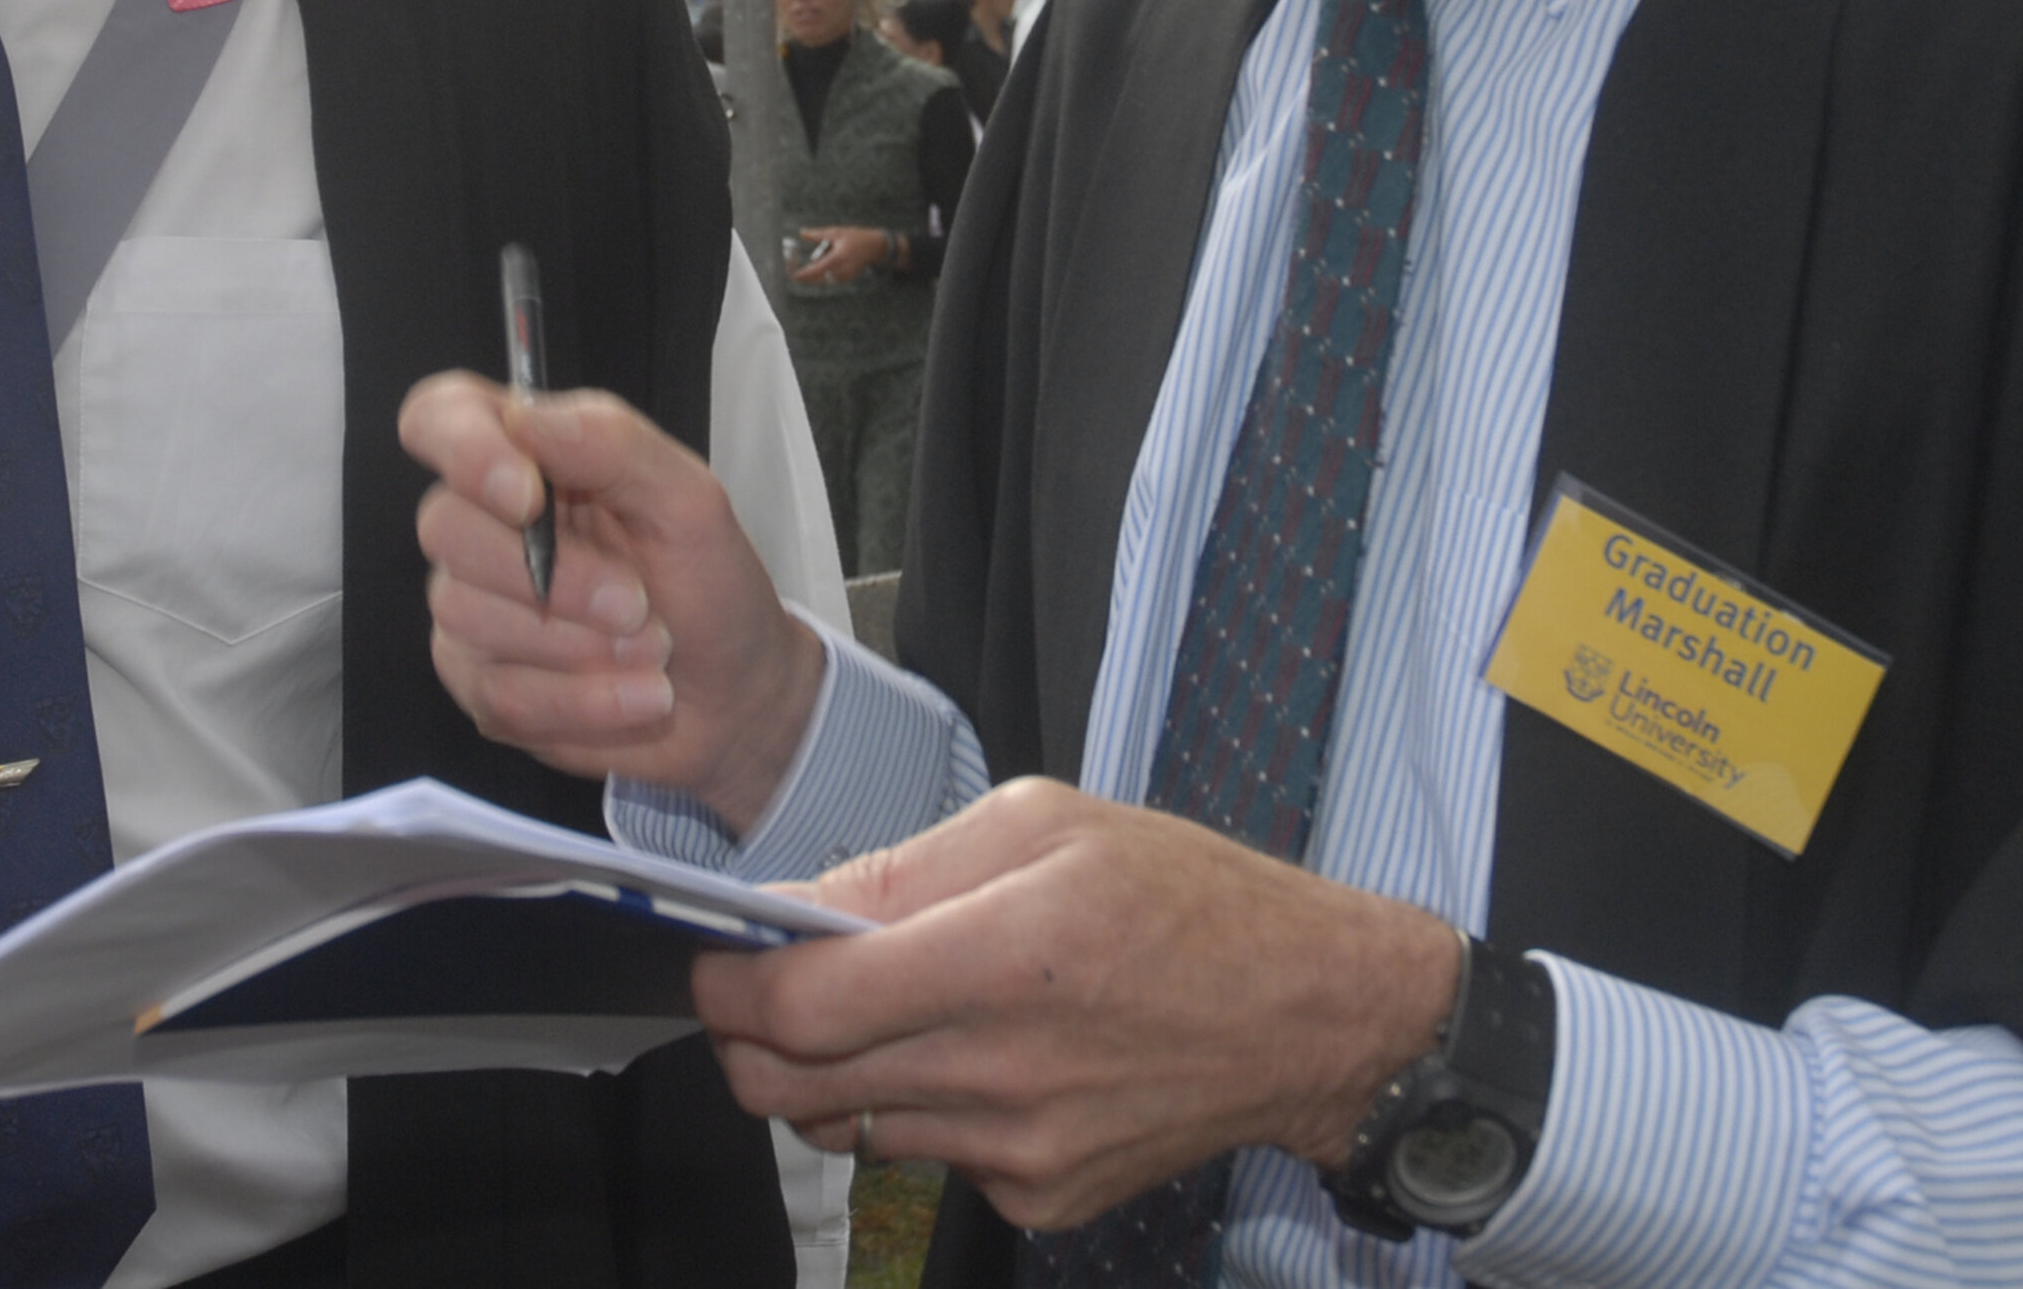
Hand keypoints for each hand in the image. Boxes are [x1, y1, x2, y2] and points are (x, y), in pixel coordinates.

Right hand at [400, 371, 827, 833]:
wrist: (733, 695)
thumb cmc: (709, 583)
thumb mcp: (688, 500)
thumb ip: (611, 445)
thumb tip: (523, 418)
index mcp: (528, 457)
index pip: (438, 418)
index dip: (464, 449)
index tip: (528, 497)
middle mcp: (482, 526)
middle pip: (444, 527)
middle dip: (556, 577)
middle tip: (637, 604)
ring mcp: (470, 608)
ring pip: (468, 618)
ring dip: (580, 647)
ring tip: (651, 652)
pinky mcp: (479, 685)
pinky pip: (500, 695)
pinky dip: (584, 701)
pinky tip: (637, 696)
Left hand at [688, 781, 1461, 1230]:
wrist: (1308, 1015)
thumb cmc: (1183, 895)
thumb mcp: (1045, 821)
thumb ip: (904, 868)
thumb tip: (791, 911)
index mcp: (1004, 955)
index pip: (802, 1007)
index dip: (730, 986)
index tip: (714, 956)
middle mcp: (1004, 1070)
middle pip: (794, 1088)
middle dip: (743, 1039)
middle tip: (751, 993)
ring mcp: (1021, 1151)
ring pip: (849, 1128)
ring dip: (829, 1073)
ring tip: (879, 1011)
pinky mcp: (1041, 1201)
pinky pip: (929, 1159)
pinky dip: (920, 1109)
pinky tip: (979, 1058)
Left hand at [790, 225, 894, 287]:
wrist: (876, 247)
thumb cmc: (857, 238)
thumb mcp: (836, 232)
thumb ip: (817, 234)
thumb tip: (802, 233)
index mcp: (838, 258)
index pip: (816, 270)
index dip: (803, 274)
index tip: (792, 275)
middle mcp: (841, 270)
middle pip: (817, 279)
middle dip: (805, 277)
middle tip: (792, 273)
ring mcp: (844, 276)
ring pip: (822, 281)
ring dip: (812, 277)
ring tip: (801, 272)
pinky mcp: (846, 278)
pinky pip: (829, 280)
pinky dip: (820, 277)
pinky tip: (814, 272)